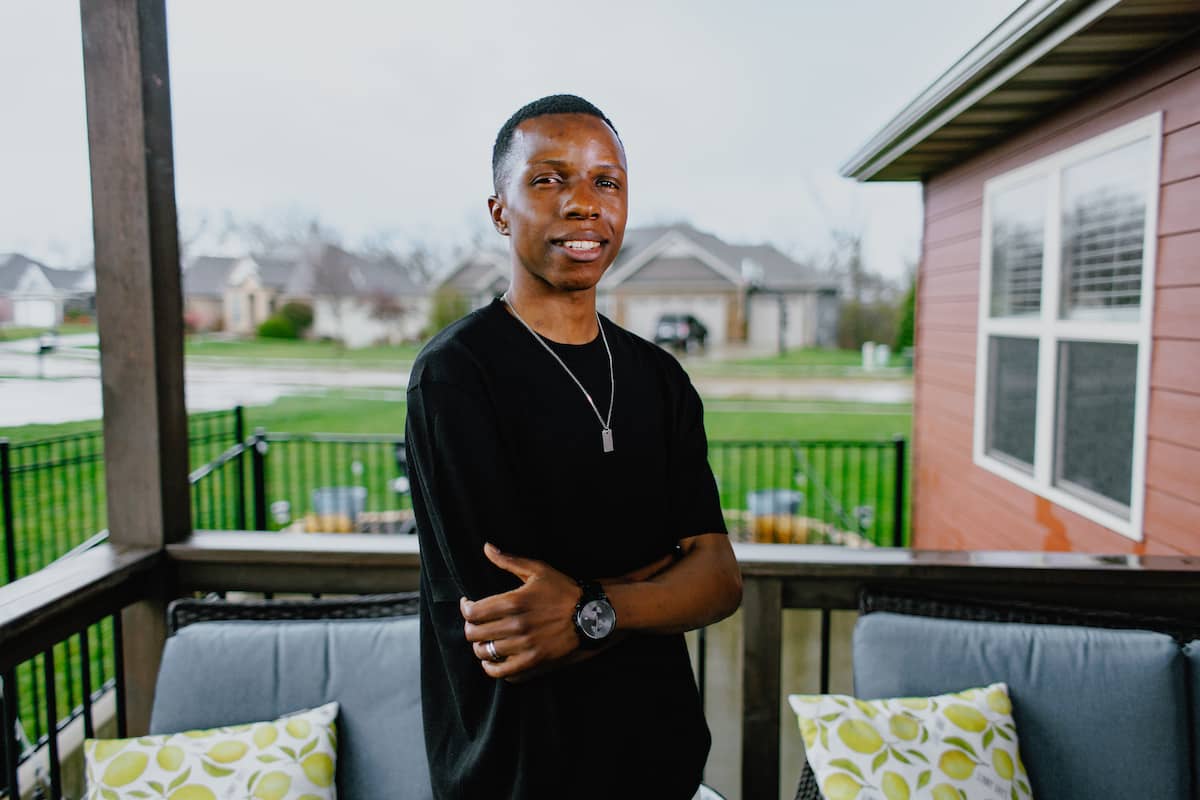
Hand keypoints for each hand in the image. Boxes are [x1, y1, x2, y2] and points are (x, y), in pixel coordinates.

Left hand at [460, 543, 580, 679]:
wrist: (591, 614)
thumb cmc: (563, 590)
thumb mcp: (538, 570)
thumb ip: (509, 560)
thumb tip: (487, 547)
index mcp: (513, 602)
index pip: (472, 612)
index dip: (465, 609)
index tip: (468, 605)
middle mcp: (516, 626)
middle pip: (474, 634)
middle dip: (471, 627)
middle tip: (477, 623)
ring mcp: (525, 646)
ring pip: (485, 653)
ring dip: (481, 646)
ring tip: (485, 639)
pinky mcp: (534, 661)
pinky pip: (502, 672)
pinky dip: (492, 668)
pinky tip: (493, 659)